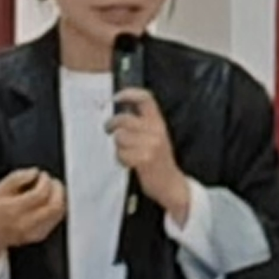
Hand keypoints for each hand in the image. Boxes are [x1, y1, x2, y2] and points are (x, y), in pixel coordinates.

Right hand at [0, 167, 64, 268]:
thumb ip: (16, 178)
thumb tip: (35, 172)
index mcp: (13, 210)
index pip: (40, 194)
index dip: (45, 181)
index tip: (43, 175)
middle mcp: (25, 224)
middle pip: (54, 206)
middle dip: (58, 189)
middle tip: (53, 181)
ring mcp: (33, 232)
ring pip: (58, 213)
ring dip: (60, 197)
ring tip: (52, 189)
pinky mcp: (39, 236)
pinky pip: (56, 219)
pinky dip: (57, 207)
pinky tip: (49, 201)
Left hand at [109, 90, 194, 222]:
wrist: (171, 184)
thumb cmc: (159, 160)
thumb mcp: (156, 136)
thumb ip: (142, 122)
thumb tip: (122, 109)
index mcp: (159, 122)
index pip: (145, 99)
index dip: (129, 94)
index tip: (116, 97)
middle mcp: (156, 131)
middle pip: (124, 118)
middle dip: (111, 124)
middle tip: (108, 129)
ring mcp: (151, 145)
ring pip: (120, 137)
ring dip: (118, 146)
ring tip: (126, 152)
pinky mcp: (144, 159)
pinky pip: (121, 153)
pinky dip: (120, 159)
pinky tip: (128, 162)